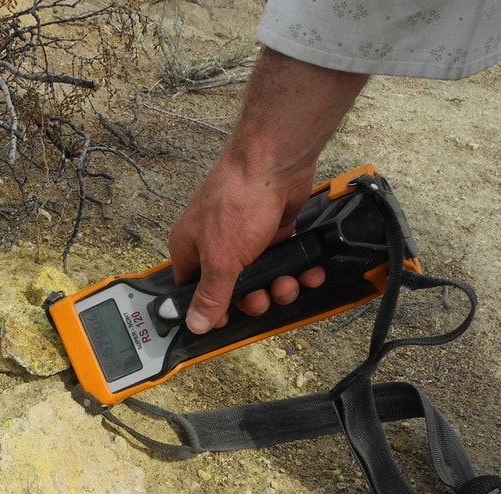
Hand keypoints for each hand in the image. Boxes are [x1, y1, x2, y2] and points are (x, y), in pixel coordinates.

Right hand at [167, 49, 367, 333]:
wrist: (274, 163)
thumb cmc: (238, 202)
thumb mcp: (221, 260)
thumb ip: (211, 296)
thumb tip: (194, 324)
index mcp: (190, 250)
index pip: (193, 292)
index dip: (212, 309)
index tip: (231, 319)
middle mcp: (214, 245)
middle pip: (232, 289)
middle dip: (254, 298)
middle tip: (265, 297)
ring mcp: (244, 238)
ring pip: (261, 277)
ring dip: (279, 286)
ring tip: (290, 283)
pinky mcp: (271, 231)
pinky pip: (283, 261)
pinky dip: (298, 269)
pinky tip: (309, 273)